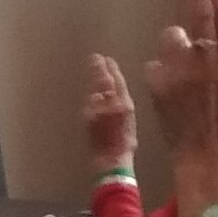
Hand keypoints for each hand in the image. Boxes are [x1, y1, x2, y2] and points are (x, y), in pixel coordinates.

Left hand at [82, 53, 138, 170]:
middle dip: (100, 69)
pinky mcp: (87, 115)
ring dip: (94, 76)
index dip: (114, 70)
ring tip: (93, 65)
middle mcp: (112, 103)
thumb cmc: (124, 146)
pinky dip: (89, 94)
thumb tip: (114, 98)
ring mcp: (98, 108)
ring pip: (95, 88)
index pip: (119, 82)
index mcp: (126, 105)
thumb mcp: (130, 124)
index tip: (109, 61)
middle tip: (96, 58)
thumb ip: (122, 108)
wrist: (111, 158)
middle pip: (105, 81)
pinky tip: (90, 90)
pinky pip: (88, 100)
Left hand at [142, 0, 217, 167]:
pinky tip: (175, 99)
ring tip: (188, 84)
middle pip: (198, 9)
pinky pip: (157, 65)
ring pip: (172, 39)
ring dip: (177, 51)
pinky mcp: (158, 83)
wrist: (209, 161)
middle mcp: (210, 60)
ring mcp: (182, 70)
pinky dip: (163, 77)